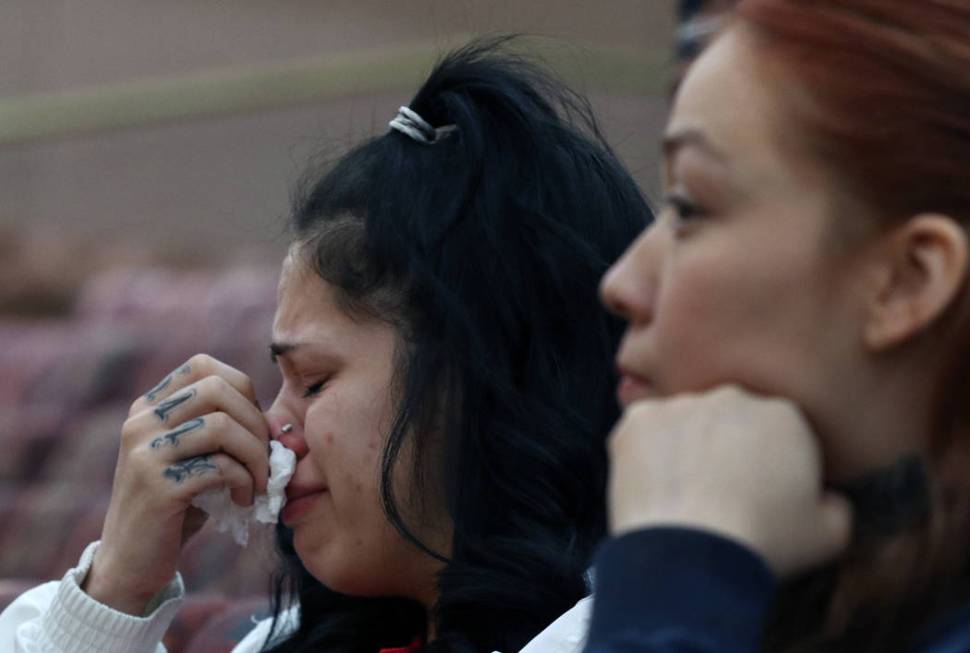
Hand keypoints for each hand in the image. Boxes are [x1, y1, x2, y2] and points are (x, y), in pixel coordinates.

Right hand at [83, 355, 269, 614]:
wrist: (131, 564)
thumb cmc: (177, 507)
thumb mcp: (194, 458)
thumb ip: (225, 431)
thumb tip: (283, 426)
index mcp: (149, 407)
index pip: (204, 367)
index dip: (243, 391)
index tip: (254, 428)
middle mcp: (141, 422)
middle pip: (217, 389)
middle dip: (256, 423)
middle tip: (266, 458)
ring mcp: (145, 453)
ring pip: (221, 426)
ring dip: (255, 455)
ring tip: (259, 482)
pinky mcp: (157, 487)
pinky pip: (220, 467)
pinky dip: (245, 482)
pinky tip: (244, 501)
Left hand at [607, 385, 851, 576]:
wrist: (692, 554)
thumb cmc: (763, 543)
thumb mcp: (829, 535)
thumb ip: (837, 506)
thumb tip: (828, 498)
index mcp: (784, 415)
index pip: (778, 432)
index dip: (769, 465)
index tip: (760, 495)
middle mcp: (731, 397)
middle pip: (728, 421)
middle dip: (724, 449)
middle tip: (717, 494)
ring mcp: (680, 405)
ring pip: (684, 424)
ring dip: (684, 449)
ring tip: (683, 497)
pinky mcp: (637, 421)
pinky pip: (642, 433)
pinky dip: (645, 455)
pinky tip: (654, 489)